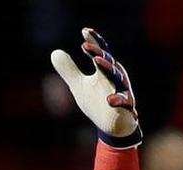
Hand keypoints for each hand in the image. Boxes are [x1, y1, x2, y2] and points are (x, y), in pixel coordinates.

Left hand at [51, 28, 140, 147]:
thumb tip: (55, 52)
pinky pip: (125, 103)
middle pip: (109, 63)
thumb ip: (69, 70)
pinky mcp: (127, 108)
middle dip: (99, 53)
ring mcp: (123, 92)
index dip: (94, 42)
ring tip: (97, 61)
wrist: (114, 125)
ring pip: (118, 79)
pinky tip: (109, 101)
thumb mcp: (79, 85)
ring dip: (108, 69)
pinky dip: (118, 100)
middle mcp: (116, 78)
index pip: (100, 53)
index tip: (84, 31)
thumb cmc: (97, 102)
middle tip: (86, 46)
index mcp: (105, 71)